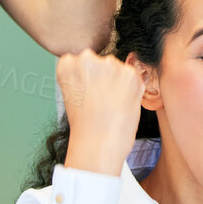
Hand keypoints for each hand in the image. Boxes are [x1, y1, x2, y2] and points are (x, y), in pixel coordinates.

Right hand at [55, 51, 143, 174]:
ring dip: (119, 83)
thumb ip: (83, 75)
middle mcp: (87, 58)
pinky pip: (134, 78)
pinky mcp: (130, 74)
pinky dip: (132, 90)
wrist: (97, 144)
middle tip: (101, 102)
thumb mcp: (73, 93)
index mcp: (68, 63)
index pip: (82, 61)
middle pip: (102, 63)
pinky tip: (122, 105)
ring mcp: (110, 64)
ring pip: (119, 69)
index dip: (89, 80)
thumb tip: (103, 67)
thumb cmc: (85, 125)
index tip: (88, 94)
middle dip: (105, 79)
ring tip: (111, 105)